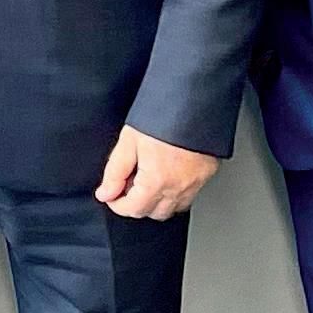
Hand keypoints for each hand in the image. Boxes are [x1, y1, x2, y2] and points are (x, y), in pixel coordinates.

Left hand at [94, 126, 221, 219]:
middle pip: (153, 213)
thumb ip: (115, 172)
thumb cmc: (162, 114)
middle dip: (137, 203)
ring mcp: (195, 183)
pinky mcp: (207, 174)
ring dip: (157, 201)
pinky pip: (189, 196)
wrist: (193, 99)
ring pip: (173, 208)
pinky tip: (167, 174)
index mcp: (157, 180)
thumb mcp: (129, 140)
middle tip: (129, 183)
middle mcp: (178, 187)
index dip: (117, 203)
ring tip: (148, 177)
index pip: (133, 209)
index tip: (112, 194)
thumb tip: (105, 193)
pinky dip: (176, 193)